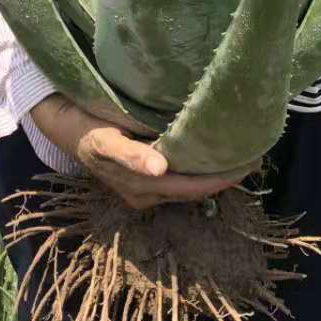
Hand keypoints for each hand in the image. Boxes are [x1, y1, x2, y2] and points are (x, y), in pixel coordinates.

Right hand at [29, 94, 252, 210]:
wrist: (65, 127)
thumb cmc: (88, 130)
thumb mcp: (105, 141)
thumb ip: (131, 155)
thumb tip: (160, 168)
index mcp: (142, 188)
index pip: (192, 188)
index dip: (221, 179)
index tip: (250, 164)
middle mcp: (147, 193)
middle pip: (194, 189)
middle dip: (223, 176)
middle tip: (255, 155)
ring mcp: (147, 187)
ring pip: (188, 185)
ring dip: (212, 173)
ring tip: (240, 154)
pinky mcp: (145, 177)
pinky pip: (179, 177)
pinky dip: (197, 167)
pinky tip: (211, 153)